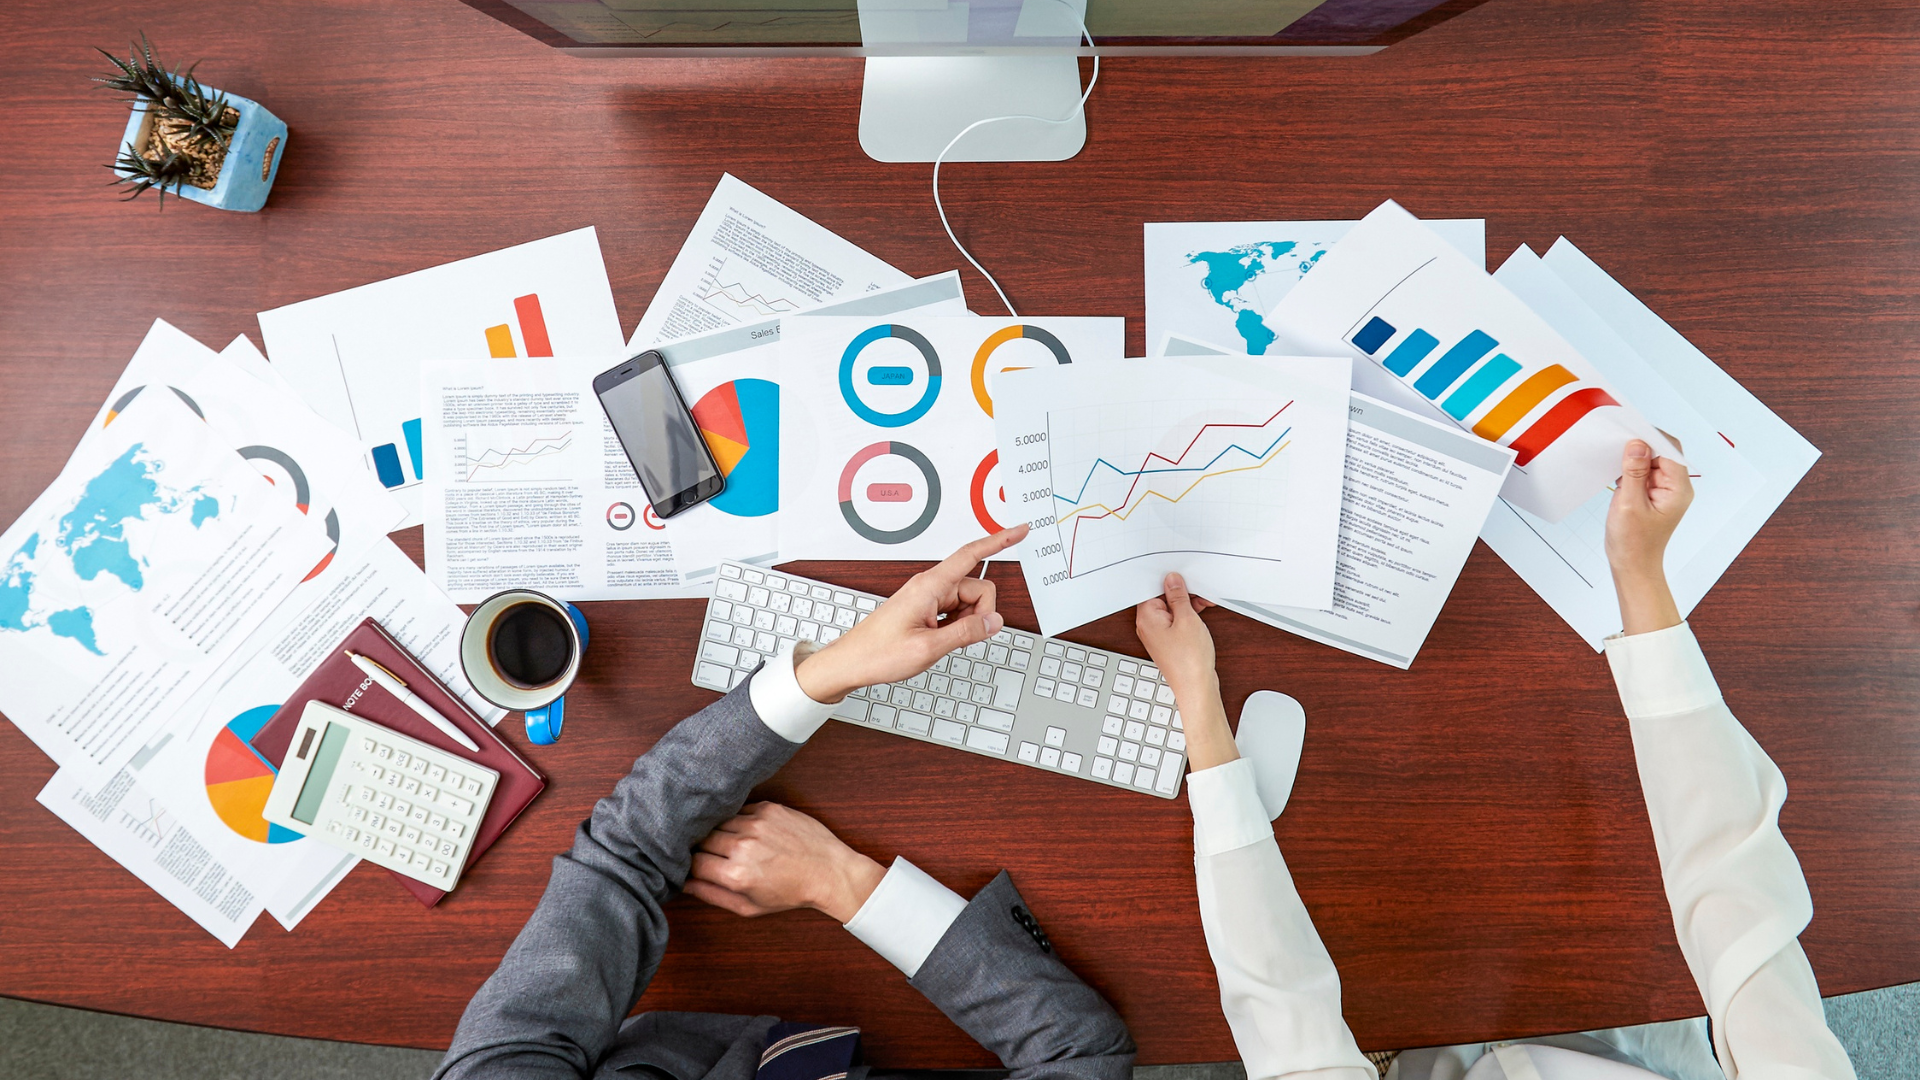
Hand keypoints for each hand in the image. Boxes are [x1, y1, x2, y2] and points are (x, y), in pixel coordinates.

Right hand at [686, 802, 885, 923]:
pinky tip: (752, 833)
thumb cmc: (790, 894)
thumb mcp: (749, 907)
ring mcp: (756, 823)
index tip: (696, 866)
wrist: (829, 872)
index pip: (693, 862)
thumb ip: (712, 895)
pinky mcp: (768, 808)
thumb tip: (684, 884)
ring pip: (719, 822)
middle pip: (702, 839)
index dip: (691, 865)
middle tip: (717, 856)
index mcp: (736, 875)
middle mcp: (743, 846)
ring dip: (721, 833)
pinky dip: (739, 821)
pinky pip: (739, 810)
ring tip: (736, 845)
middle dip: (704, 848)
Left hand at [794, 526, 1027, 702]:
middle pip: (979, 588)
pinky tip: (938, 640)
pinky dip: (956, 627)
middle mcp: (931, 586)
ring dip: (966, 624)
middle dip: (979, 614)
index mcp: (930, 585)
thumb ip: (966, 633)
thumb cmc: (879, 652)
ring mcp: (929, 597)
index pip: (971, 554)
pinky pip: (957, 613)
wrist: (852, 662)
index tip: (1020, 530)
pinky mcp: (927, 608)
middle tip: (957, 637)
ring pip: (970, 604)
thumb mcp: (928, 648)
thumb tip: (994, 622)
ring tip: (939, 640)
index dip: (999, 541)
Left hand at [1134, 573, 1235, 770]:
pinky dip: (1187, 616)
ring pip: (1171, 610)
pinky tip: (1201, 615)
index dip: (1167, 581)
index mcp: (1147, 617)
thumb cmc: (1189, 660)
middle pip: (1161, 599)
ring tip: (1203, 605)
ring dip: (1187, 605)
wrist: (1196, 687)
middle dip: (1180, 594)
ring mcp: (1158, 635)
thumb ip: (1178, 596)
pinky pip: (1175, 621)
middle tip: (1198, 594)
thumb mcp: (1187, 618)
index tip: (1182, 578)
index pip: (1151, 589)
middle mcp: (1148, 626)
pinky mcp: (1169, 641)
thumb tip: (1172, 580)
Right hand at [1604, 439, 1692, 634]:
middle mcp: (1675, 487)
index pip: (1670, 451)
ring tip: (1615, 464)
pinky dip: (1629, 470)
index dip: (1651, 438)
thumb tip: (1638, 444)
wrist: (1633, 566)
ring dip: (1632, 459)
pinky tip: (1617, 476)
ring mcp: (1663, 490)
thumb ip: (1635, 472)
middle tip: (1617, 443)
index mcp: (1678, 489)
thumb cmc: (1634, 543)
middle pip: (1662, 453)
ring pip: (1650, 461)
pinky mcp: (1651, 493)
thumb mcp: (1629, 505)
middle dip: (1640, 447)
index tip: (1630, 432)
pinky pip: (1642, 472)